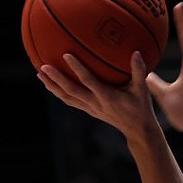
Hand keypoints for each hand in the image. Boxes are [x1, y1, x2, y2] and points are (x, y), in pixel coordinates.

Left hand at [37, 51, 159, 139]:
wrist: (137, 130)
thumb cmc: (141, 108)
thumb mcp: (142, 90)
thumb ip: (139, 71)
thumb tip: (135, 52)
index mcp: (107, 96)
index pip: (88, 81)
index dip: (77, 68)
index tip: (66, 55)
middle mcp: (95, 103)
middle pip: (70, 91)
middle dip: (56, 79)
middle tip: (42, 66)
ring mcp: (90, 108)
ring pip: (67, 97)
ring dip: (52, 86)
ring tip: (40, 74)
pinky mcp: (89, 110)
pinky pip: (70, 101)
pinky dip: (59, 92)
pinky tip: (51, 84)